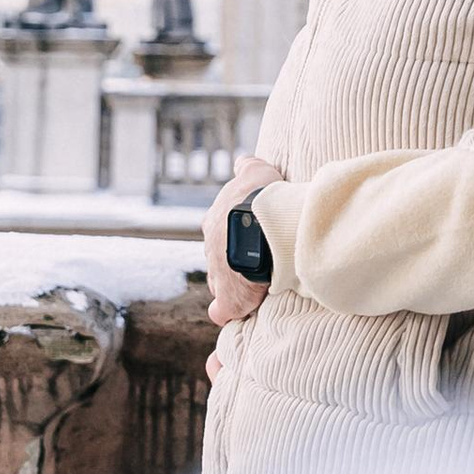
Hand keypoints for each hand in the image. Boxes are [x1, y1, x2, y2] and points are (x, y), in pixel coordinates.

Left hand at [202, 158, 283, 325]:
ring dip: (234, 284)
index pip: (222, 234)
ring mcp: (218, 272)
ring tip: (253, 286)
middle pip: (219, 258)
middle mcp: (212, 247)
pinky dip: (226, 311)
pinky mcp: (229, 297)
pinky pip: (224, 309)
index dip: (235, 238)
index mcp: (216, 220)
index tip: (250, 241)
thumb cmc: (261, 196)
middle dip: (232, 262)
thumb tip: (241, 160)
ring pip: (221, 282)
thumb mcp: (254, 172)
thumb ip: (247, 167)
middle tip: (255, 263)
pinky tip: (231, 313)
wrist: (261, 223)